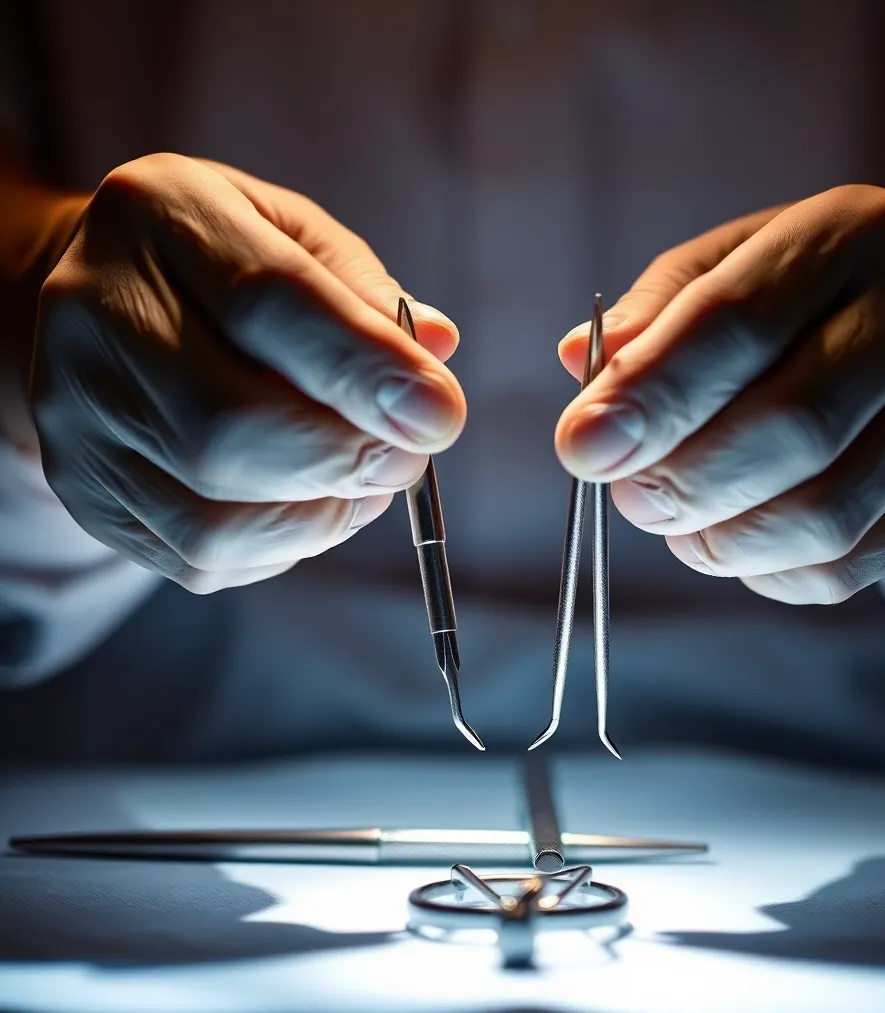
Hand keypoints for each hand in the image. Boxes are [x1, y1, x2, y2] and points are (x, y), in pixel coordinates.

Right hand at [32, 154, 464, 591]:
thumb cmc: (228, 268)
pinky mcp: (86, 492)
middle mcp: (93, 313)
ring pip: (212, 517)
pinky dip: (285, 546)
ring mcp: (77, 415)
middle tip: (409, 457)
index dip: (367, 370)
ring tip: (365, 483)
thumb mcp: (298, 239)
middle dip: (346, 458)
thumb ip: (366, 293)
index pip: (268, 302)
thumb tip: (436, 353)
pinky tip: (311, 504)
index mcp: (160, 216)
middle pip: (228, 426)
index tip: (440, 414)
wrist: (110, 302)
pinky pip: (202, 557)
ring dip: (322, 516)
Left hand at [556, 186, 884, 603]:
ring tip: (676, 521)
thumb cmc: (801, 301)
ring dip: (719, 539)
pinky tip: (734, 539)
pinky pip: (842, 570)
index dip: (649, 395)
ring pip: (821, 516)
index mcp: (852, 236)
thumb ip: (652, 314)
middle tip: (629, 497)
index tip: (580, 447)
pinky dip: (762, 571)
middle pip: (791, 427)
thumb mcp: (725, 268)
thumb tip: (580, 363)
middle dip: (682, 480)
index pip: (736, 321)